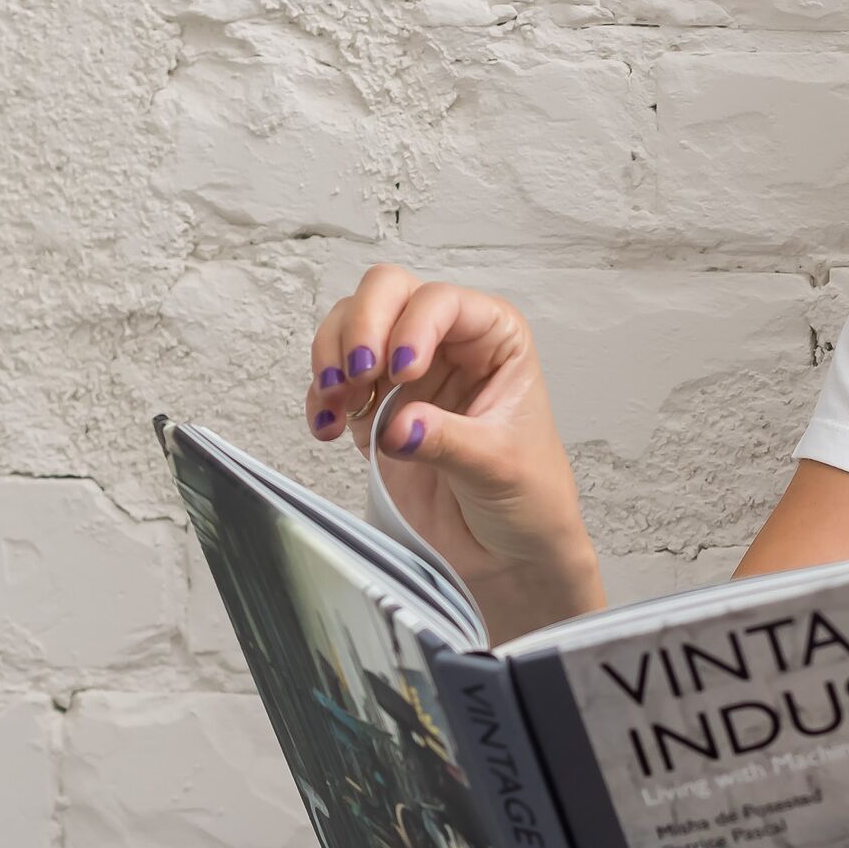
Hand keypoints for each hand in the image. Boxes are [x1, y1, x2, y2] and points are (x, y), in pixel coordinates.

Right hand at [304, 268, 602, 642]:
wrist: (507, 554)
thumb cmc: (529, 498)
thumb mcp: (499, 466)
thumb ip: (448, 441)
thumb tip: (399, 426)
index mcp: (493, 338)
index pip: (442, 302)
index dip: (414, 326)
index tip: (402, 373)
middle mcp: (446, 344)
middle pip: (387, 292)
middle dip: (362, 326)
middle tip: (357, 374)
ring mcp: (406, 374)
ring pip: (350, 327)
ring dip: (333, 357)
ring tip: (337, 402)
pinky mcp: (375, 411)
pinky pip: (333, 382)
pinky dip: (319, 397)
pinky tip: (324, 427)